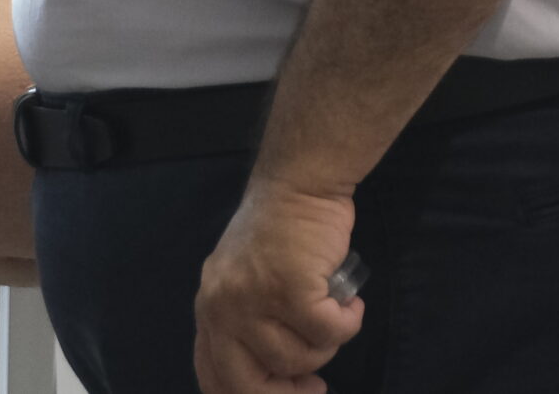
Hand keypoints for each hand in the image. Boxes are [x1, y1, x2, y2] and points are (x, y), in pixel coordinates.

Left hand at [193, 176, 362, 393]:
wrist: (297, 185)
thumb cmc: (279, 234)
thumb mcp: (244, 282)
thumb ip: (245, 324)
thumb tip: (271, 379)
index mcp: (208, 308)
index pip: (213, 377)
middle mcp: (221, 306)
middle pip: (246, 386)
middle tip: (317, 385)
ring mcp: (253, 299)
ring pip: (298, 360)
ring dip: (326, 344)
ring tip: (331, 311)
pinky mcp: (290, 288)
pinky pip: (330, 332)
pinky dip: (349, 321)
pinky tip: (349, 302)